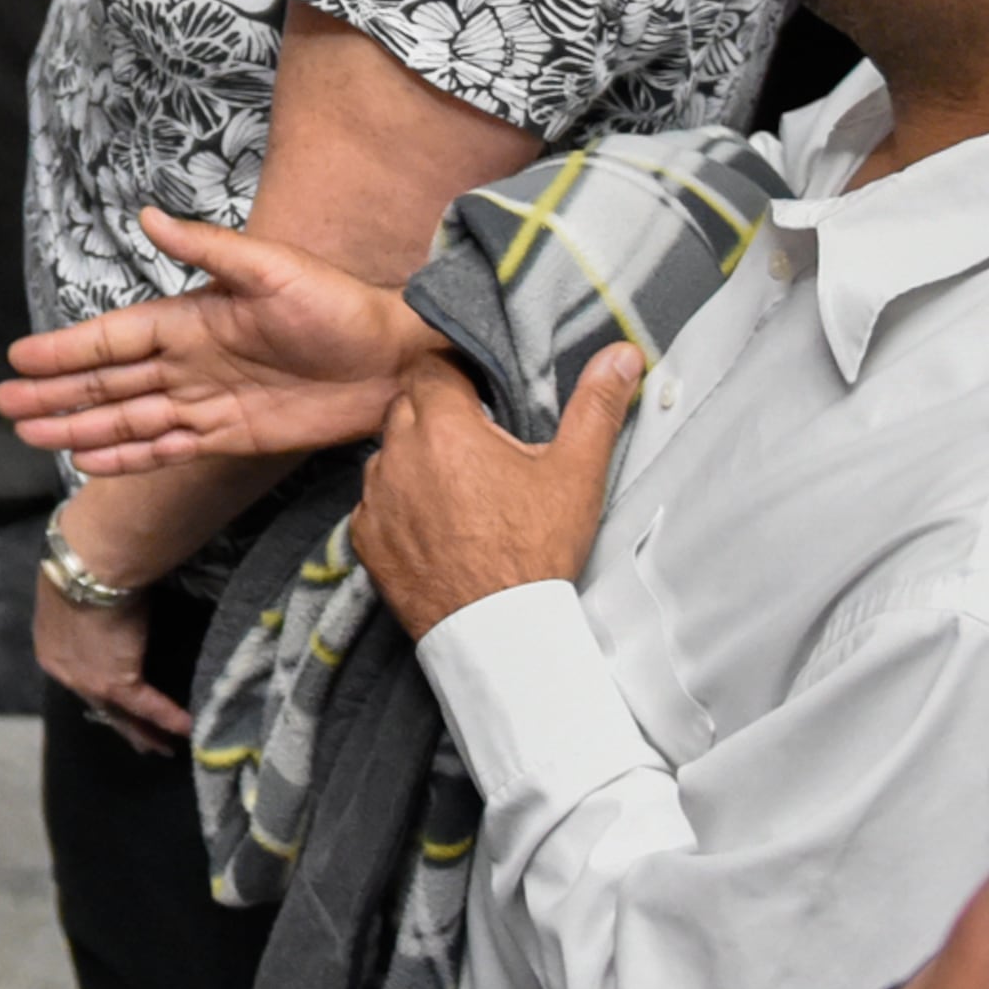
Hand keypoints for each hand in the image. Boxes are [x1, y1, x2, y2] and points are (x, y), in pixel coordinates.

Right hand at [0, 209, 435, 468]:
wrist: (394, 360)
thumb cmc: (338, 303)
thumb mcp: (273, 267)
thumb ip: (208, 248)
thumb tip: (146, 213)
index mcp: (193, 317)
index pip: (116, 338)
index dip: (67, 349)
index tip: (21, 357)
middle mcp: (190, 361)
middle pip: (109, 383)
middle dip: (58, 394)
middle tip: (6, 404)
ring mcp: (208, 401)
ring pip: (129, 420)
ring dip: (81, 429)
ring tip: (33, 436)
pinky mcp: (232, 435)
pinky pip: (169, 449)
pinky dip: (130, 458)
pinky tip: (93, 463)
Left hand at [31, 567, 188, 754]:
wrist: (88, 564)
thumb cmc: (82, 564)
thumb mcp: (78, 591)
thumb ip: (90, 609)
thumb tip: (108, 604)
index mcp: (52, 647)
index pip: (77, 676)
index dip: (97, 692)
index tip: (113, 703)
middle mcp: (65, 672)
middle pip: (97, 703)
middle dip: (120, 723)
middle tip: (140, 741)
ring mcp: (89, 682)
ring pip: (119, 713)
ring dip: (142, 731)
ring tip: (160, 747)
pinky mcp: (116, 682)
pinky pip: (147, 706)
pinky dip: (169, 718)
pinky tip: (186, 728)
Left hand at [351, 346, 642, 640]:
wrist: (501, 634)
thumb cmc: (538, 550)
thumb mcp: (575, 473)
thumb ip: (596, 406)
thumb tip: (623, 354)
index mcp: (445, 426)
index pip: (431, 368)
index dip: (455, 375)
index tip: (479, 395)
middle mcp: (398, 454)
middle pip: (406, 407)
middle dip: (435, 414)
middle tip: (475, 443)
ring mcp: (376, 499)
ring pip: (387, 454)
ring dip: (413, 459)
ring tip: (455, 488)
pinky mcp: (365, 540)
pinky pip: (373, 504)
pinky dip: (396, 507)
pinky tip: (431, 525)